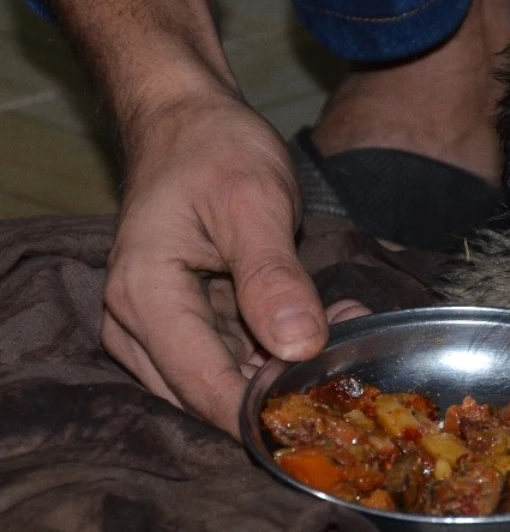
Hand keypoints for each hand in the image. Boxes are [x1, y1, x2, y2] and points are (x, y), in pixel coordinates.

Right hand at [100, 92, 347, 434]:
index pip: (205, 387)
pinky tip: (324, 319)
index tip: (327, 405)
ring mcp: (152, 330)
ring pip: (223, 384)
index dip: (266, 409)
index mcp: (144, 297)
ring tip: (344, 320)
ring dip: (285, 368)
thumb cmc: (215, 151)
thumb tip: (299, 347)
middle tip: (351, 344)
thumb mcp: (253, 202)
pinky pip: (228, 360)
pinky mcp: (179, 326)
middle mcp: (134, 326)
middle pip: (210, 396)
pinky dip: (277, 349)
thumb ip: (272, 277)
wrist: (188, 122)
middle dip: (284, 387)